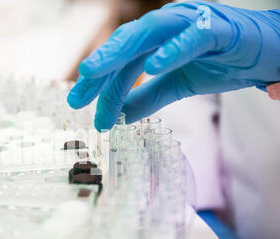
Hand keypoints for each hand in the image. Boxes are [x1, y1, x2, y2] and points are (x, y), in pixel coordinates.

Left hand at [67, 1, 279, 130]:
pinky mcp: (220, 29)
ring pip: (149, 33)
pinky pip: (194, 36)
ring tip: (93, 71)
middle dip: (98, 69)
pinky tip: (153, 65)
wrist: (271, 51)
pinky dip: (173, 49)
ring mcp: (192, 22)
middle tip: (76, 95)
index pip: (122, 62)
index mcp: (157, 40)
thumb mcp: (179, 85)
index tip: (82, 108)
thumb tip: (121, 117)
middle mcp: (169, 26)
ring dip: (119, 51)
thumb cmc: (224, 61)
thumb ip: (150, 98)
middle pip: (125, 45)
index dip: (101, 85)